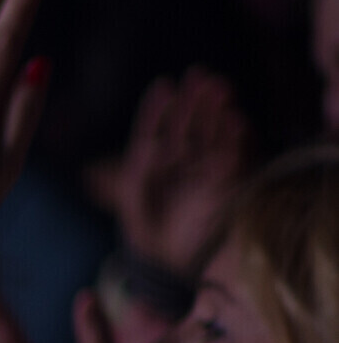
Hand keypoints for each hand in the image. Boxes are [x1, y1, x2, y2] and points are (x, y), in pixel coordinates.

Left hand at [115, 68, 245, 274]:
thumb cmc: (148, 234)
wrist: (172, 266)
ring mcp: (209, 171)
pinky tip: (236, 121)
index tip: (163, 85)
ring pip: (215, 135)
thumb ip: (123, 180)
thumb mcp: (132, 203)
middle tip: (199, 76)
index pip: (158, 130)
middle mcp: (185, 163)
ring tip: (219, 88)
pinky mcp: (232, 184)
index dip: (160, 109)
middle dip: (196, 101)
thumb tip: (105, 165)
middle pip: (191, 125)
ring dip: (218, 112)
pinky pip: (237, 158)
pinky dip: (238, 140)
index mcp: (157, 164)